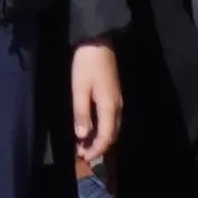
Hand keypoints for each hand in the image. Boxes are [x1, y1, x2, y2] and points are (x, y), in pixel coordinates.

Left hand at [70, 41, 121, 172]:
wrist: (98, 39)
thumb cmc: (86, 63)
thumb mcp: (79, 88)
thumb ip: (81, 113)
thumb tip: (82, 136)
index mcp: (110, 107)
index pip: (106, 138)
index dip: (96, 150)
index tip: (83, 158)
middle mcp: (118, 107)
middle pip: (112, 135)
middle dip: (98, 147)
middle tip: (82, 153)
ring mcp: (118, 100)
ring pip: (112, 127)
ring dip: (100, 138)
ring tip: (84, 143)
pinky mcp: (114, 94)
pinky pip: (111, 118)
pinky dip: (102, 128)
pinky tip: (91, 126)